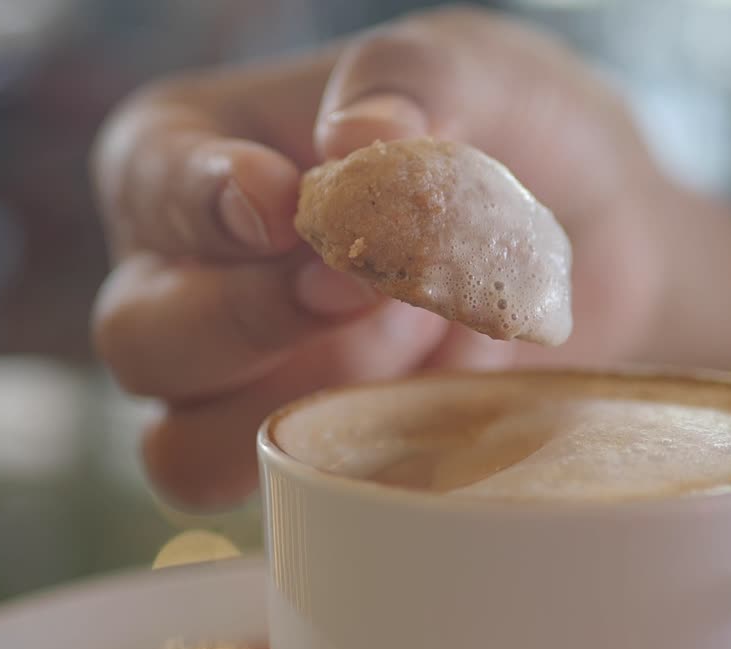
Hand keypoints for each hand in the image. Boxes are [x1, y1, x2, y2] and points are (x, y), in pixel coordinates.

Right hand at [92, 7, 668, 508]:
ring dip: (313, 395)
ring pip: (186, 447)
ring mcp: (227, 383)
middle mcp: (175, 279)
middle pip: (139, 340)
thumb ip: (408, 82)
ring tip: (417, 330)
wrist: (591, 237)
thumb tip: (355, 142)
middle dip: (259, 319)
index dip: (205, 207)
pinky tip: (429, 392)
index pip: (150, 185)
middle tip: (367, 284)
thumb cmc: (502, 134)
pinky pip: (279, 495)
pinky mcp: (290, 455)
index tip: (288, 210)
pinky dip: (356, 459)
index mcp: (182, 157)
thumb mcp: (471, 70)